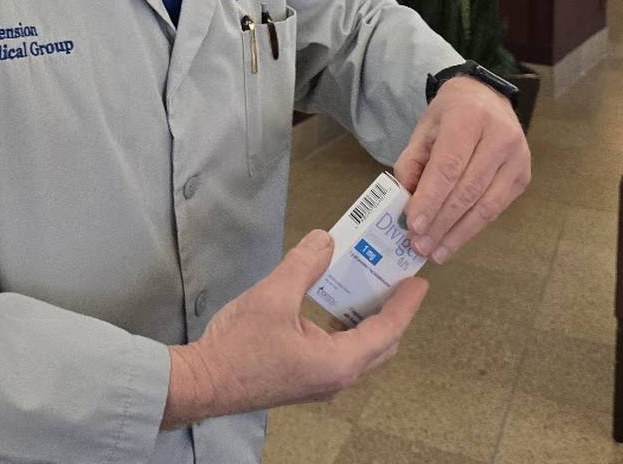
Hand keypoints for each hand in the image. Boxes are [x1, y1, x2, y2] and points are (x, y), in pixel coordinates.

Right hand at [160, 230, 427, 427]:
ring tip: (369, 287)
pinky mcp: (305, 381)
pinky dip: (347, 329)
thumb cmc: (239, 345)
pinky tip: (334, 306)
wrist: (203, 382)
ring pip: (360, 351)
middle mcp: (337, 378)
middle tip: (396, 280)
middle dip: (392, 313)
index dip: (405, 305)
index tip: (419, 282)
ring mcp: (320, 383)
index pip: (386, 331)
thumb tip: (326, 239)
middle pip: (380, 345)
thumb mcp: (273, 295)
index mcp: (338, 362)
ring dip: (368, 321)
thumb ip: (304, 264)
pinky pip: (340, 354)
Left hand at [393, 77, 530, 264]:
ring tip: (435, 252)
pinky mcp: (523, 177)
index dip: (431, 199)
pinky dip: (473, 227)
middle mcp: (500, 137)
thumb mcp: (423, 130)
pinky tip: (454, 240)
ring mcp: (517, 158)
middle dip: (441, 222)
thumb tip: (407, 205)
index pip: (449, 166)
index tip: (413, 226)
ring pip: (485, 205)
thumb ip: (412, 164)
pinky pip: (496, 208)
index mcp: (469, 118)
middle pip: (467, 190)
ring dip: (457, 233)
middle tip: (419, 246)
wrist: (486, 97)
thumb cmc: (450, 115)